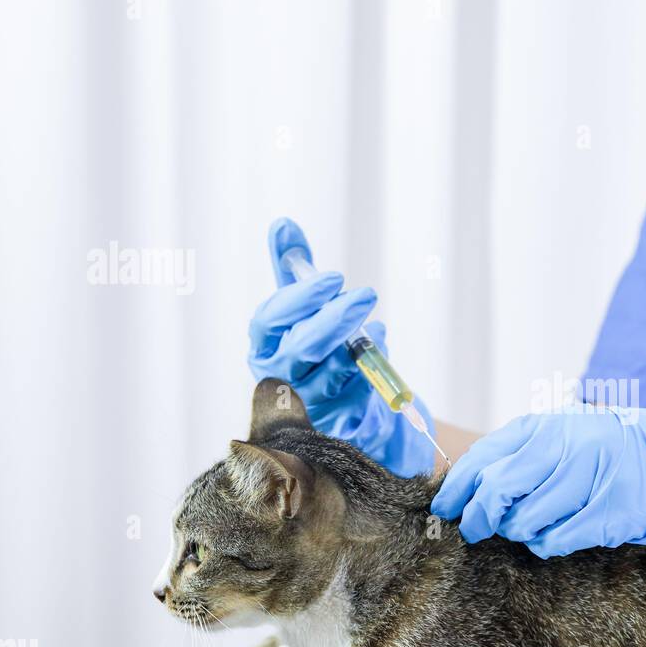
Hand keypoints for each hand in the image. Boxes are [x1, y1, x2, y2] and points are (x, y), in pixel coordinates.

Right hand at [247, 217, 436, 476]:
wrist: (351, 406)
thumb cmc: (321, 350)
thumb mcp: (305, 309)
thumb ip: (293, 269)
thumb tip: (283, 224)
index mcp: (265, 347)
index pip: (269, 321)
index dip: (300, 297)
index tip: (333, 277)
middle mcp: (281, 377)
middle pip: (302, 348)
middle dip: (335, 318)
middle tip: (365, 294)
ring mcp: (310, 403)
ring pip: (331, 372)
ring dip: (357, 342)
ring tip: (373, 320)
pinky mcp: (340, 421)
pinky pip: (360, 392)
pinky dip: (373, 364)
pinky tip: (380, 342)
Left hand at [430, 392, 645, 557]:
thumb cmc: (607, 450)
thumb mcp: (561, 436)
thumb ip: (519, 454)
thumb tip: (467, 487)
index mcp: (548, 425)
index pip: (486, 457)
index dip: (458, 488)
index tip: (445, 510)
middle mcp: (568, 446)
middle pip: (499, 492)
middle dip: (479, 518)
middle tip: (475, 531)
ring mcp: (592, 478)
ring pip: (526, 521)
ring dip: (517, 532)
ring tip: (525, 528)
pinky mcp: (612, 511)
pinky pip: (557, 540)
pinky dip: (545, 544)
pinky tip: (550, 537)